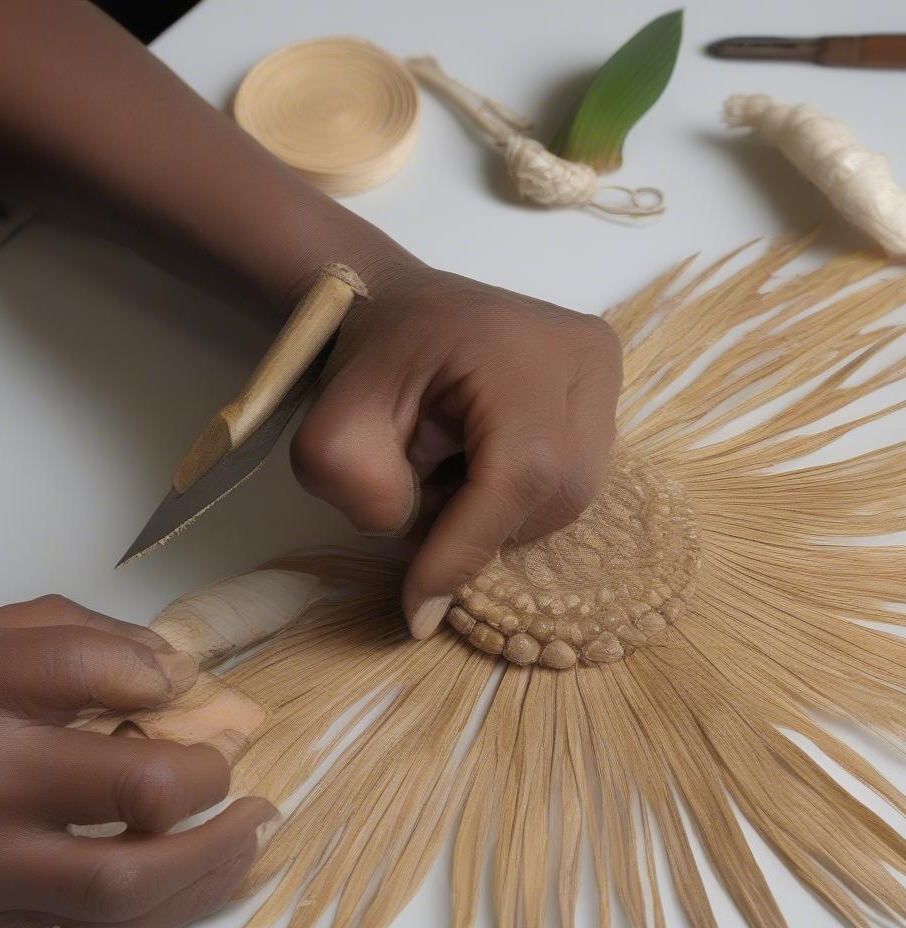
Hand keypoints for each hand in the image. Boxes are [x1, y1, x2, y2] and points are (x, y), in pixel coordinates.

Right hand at [0, 596, 275, 927]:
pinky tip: (174, 900)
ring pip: (124, 894)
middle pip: (143, 797)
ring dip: (210, 866)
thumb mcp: (7, 633)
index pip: (109, 673)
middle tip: (249, 790)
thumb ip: (101, 641)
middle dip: (218, 790)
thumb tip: (184, 681)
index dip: (172, 682)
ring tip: (247, 840)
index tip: (189, 693)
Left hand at [290, 262, 621, 637]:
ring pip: (567, 497)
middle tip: (422, 499)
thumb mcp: (331, 424)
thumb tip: (428, 571)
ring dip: (500, 514)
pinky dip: (519, 496)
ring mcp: (605, 373)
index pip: (519, 472)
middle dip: (481, 528)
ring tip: (450, 470)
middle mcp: (585, 357)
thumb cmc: (366, 360)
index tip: (419, 610)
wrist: (397, 306)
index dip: (469, 551)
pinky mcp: (606, 392)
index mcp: (519, 347)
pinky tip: (481, 462)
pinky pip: (572, 479)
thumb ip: (360, 489)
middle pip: (553, 495)